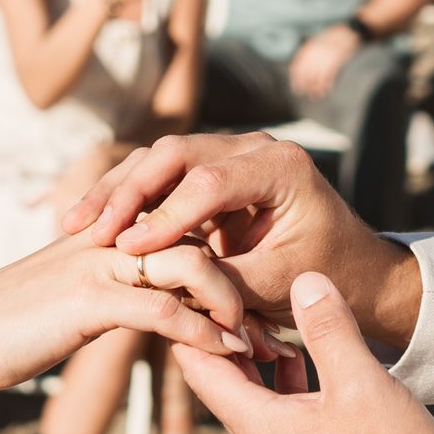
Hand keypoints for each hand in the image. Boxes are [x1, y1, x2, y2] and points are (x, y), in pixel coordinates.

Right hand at [0, 229, 252, 395]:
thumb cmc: (12, 321)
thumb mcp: (77, 295)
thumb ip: (121, 287)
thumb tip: (165, 304)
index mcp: (112, 225)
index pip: (189, 215)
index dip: (232, 249)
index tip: (263, 292)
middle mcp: (112, 231)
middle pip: (203, 233)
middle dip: (244, 276)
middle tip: (271, 320)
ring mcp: (103, 259)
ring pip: (194, 264)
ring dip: (234, 304)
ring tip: (256, 339)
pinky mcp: (91, 297)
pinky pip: (166, 308)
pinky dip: (204, 333)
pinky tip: (227, 355)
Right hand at [60, 133, 419, 343]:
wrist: (355, 271)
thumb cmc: (323, 278)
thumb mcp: (275, 284)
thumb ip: (222, 278)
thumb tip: (162, 277)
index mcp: (280, 168)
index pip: (206, 182)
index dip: (162, 216)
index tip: (126, 249)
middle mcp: (256, 148)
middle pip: (174, 154)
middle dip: (128, 192)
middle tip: (90, 229)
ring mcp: (233, 153)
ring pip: (160, 158)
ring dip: (119, 191)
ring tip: (78, 225)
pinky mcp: (217, 169)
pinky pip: (163, 173)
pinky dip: (129, 196)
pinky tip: (96, 223)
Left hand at [173, 272, 433, 433]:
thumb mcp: (361, 381)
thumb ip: (328, 328)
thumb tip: (304, 280)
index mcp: (258, 428)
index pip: (200, 368)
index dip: (196, 324)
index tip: (206, 286)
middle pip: (222, 384)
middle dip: (228, 339)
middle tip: (239, 295)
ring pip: (251, 401)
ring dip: (258, 364)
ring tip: (274, 324)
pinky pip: (275, 420)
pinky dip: (282, 388)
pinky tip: (308, 365)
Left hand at [287, 24, 360, 98]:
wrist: (347, 31)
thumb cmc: (332, 39)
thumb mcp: (316, 44)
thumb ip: (308, 55)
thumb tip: (299, 71)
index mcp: (307, 50)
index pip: (296, 69)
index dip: (296, 81)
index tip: (298, 90)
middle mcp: (313, 54)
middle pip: (306, 76)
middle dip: (306, 88)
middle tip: (309, 95)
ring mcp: (324, 58)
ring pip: (316, 79)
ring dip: (316, 89)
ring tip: (317, 96)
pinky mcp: (334, 61)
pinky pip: (327, 77)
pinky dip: (326, 86)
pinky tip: (327, 91)